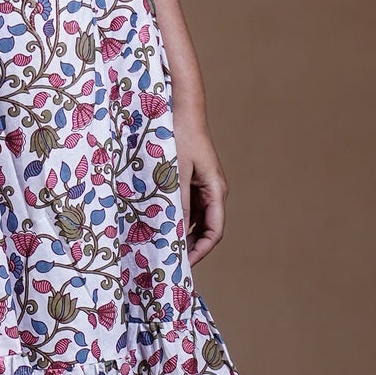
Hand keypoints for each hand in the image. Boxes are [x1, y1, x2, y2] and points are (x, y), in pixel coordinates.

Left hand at [175, 118, 226, 264]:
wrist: (180, 109)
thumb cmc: (179, 137)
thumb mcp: (175, 174)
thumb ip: (177, 204)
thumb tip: (176, 235)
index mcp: (216, 190)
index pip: (214, 231)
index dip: (201, 251)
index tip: (183, 265)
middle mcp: (213, 191)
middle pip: (206, 229)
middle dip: (190, 246)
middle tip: (169, 261)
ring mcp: (202, 186)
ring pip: (195, 219)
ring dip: (182, 233)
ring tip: (162, 247)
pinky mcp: (191, 180)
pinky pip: (186, 207)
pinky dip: (176, 218)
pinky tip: (160, 225)